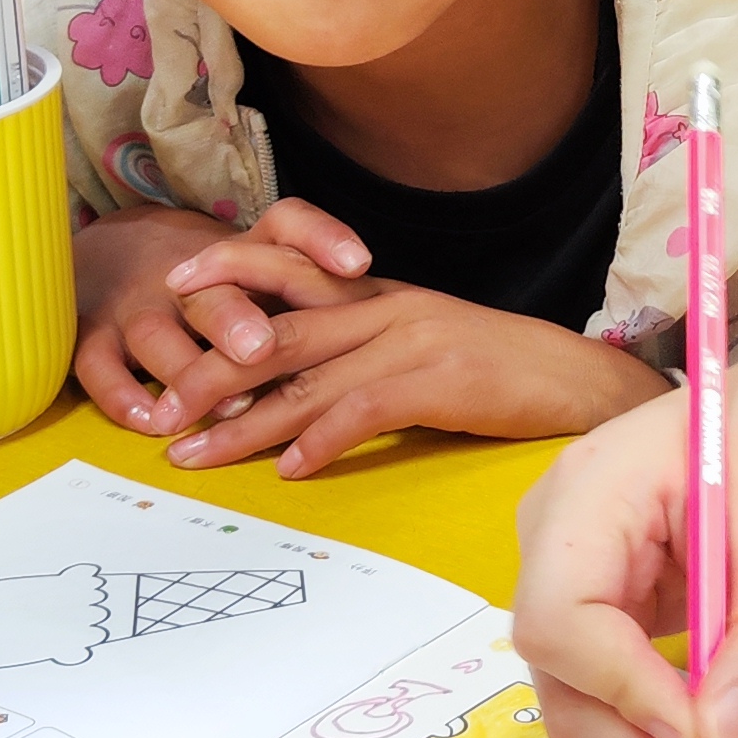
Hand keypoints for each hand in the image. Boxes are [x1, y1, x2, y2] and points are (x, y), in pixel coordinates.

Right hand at [72, 198, 372, 437]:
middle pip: (216, 289)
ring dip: (186, 369)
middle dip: (237, 319)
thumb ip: (315, 297)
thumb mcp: (264, 279)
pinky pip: (100, 367)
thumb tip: (388, 329)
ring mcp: (136, 306)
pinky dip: (123, 396)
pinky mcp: (93, 337)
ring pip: (158, 333)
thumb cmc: (216, 287)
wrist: (109, 257)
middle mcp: (188, 274)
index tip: (358, 262)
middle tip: (261, 348)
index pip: (285, 224)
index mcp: (240, 250)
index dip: (321, 239)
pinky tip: (151, 421)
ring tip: (217, 404)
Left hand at [155, 258, 668, 478]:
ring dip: (243, 423)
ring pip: (305, 379)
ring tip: (195, 454)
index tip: (172, 292)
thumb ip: (360, 356)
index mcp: (378, 293)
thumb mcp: (422, 346)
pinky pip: (363, 412)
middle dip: (208, 369)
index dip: (227, 271)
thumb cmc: (499, 373)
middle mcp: (386, 306)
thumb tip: (292, 397)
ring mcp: (412, 340)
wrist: (580, 382)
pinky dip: (321, 443)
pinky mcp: (439, 379)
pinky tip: (292, 471)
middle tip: (157, 408)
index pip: (289, 267)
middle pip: (276, 330)